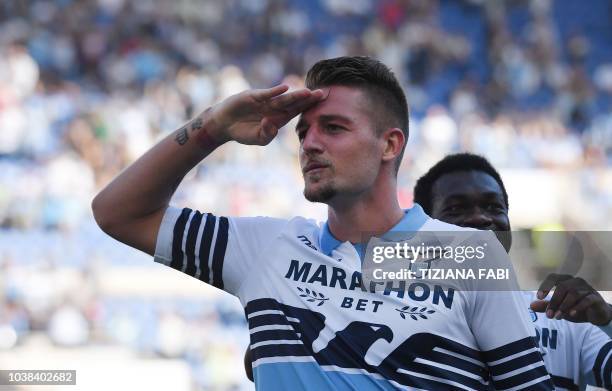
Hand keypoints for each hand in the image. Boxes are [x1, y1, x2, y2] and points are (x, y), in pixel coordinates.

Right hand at [209, 84, 323, 144]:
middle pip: (294, 103)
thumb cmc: (243, 132)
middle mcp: (274, 107)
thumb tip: (272, 125)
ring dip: (295, 95)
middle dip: (308, 99)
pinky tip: (284, 88)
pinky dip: (274, 91)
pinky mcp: (253, 96)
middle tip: (323, 94)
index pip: (297, 111)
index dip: (308, 108)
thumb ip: (267, 135)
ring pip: (283, 98)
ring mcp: (265, 101)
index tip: (322, 105)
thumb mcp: (258, 139)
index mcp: (279, 118)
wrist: (225, 124)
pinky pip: (266, 94)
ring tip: (308, 92)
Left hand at [530, 273, 611, 325]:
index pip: (553, 278)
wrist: (596, 315)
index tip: (539, 297)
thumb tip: (531, 306)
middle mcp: (576, 281)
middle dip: (554, 302)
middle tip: (549, 315)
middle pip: (562, 287)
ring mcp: (587, 288)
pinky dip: (577, 307)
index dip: (545, 286)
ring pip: (573, 293)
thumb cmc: (576, 307)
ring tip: (558, 317)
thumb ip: (546, 306)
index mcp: (565, 280)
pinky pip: (586, 300)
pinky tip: (571, 314)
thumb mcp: (559, 308)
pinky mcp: (595, 297)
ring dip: (564, 306)